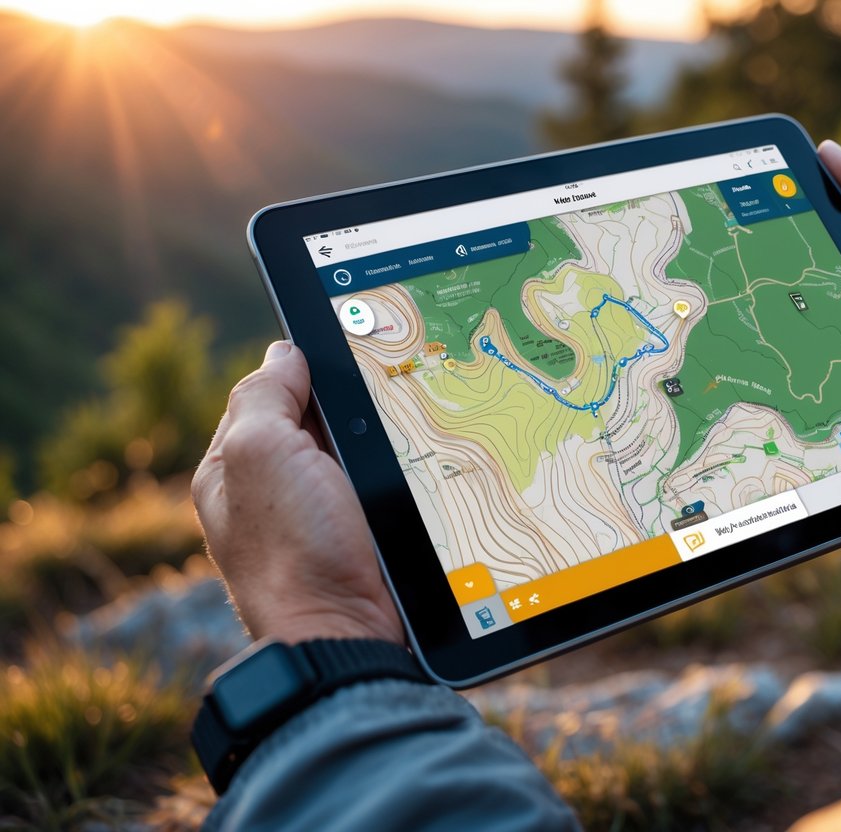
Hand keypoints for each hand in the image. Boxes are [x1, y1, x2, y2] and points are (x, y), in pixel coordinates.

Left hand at [192, 341, 403, 644]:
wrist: (346, 635)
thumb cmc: (295, 549)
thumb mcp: (262, 455)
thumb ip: (265, 396)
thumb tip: (286, 352)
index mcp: (236, 467)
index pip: (271, 393)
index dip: (309, 369)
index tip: (354, 350)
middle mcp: (274, 491)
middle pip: (320, 421)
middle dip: (352, 405)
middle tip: (395, 386)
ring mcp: (321, 517)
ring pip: (357, 453)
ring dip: (381, 440)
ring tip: (416, 421)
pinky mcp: (362, 537)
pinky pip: (382, 486)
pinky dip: (400, 472)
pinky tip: (424, 462)